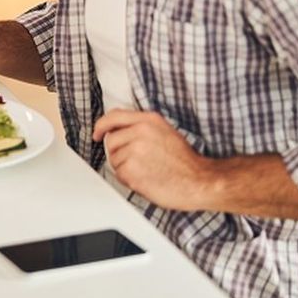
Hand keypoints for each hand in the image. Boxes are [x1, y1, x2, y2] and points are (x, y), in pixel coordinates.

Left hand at [93, 109, 214, 210]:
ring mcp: (135, 151)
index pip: (114, 116)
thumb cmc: (185, 162)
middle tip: (137, 162)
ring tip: (146, 171)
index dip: (102, 126)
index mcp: (149, 120)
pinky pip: (119, 174)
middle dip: (119, 152)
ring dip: (125, 168)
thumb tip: (120, 131)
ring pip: (114, 159)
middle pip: (111, 140)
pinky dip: (128, 180)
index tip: (97, 133)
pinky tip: (146, 179)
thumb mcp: (165, 132)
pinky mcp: (132, 170)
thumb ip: (142, 127)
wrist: (199, 181)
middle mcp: (140, 132)